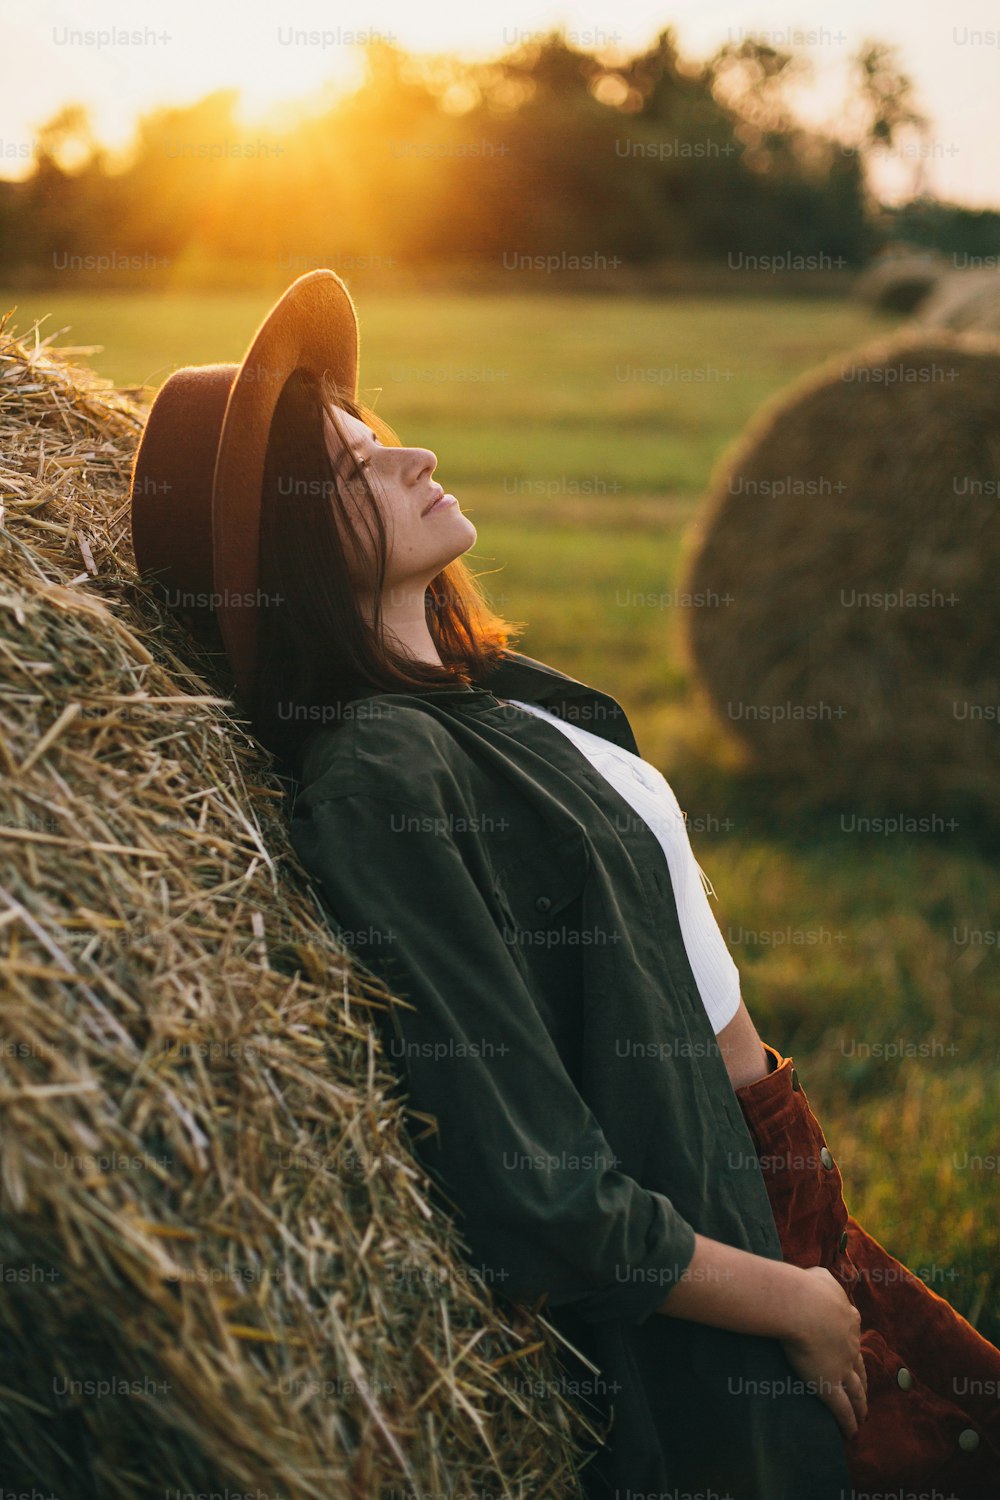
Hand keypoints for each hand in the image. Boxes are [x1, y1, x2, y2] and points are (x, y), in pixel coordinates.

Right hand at [779, 1266, 867, 1438]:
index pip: (852, 1334)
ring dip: (861, 1405)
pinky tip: (852, 1433)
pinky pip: (842, 1409)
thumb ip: (823, 1280)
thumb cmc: (806, 1287)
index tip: (851, 1351)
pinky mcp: (829, 1385)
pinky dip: (849, 1422)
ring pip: (857, 1390)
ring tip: (864, 1416)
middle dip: (864, 1380)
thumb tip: (819, 1277)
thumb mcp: (819, 1276)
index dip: (852, 1345)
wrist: (801, 1305)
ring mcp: (842, 1367)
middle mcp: (850, 1344)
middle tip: (865, 1391)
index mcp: (848, 1318)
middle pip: (860, 1366)